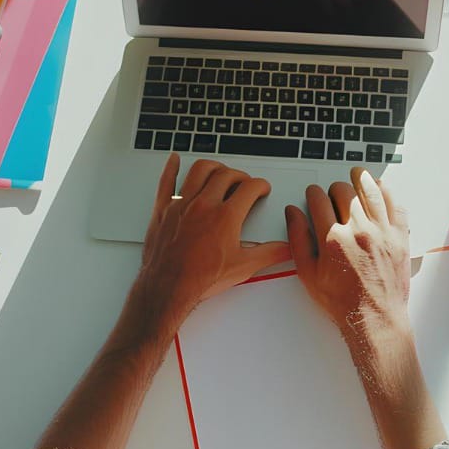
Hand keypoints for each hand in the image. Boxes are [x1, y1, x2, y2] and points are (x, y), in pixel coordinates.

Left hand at [131, 154, 290, 330]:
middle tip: (244, 183)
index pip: (250, 188)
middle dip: (240, 175)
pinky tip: (174, 160)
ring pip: (199, 170)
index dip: (260, 185)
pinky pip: (166, 181)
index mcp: (225, 216)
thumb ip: (269, 254)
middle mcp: (204, 205)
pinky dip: (171, 167)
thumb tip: (285, 249)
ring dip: (213, 167)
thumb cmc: (200, 279)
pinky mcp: (163, 209)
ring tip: (219, 172)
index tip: (261, 189)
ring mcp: (181, 204)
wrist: (167, 288)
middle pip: (226, 175)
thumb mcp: (242, 268)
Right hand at [285, 168, 411, 340]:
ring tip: (357, 175)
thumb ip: (298, 240)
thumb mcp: (308, 275)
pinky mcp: (399, 237)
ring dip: (361, 179)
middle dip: (334, 188)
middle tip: (333, 193)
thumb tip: (293, 214)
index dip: (313, 193)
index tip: (314, 194)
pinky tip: (380, 188)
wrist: (375, 319)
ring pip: (370, 191)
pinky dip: (387, 192)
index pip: (319, 200)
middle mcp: (358, 231)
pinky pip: (395, 204)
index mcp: (333, 239)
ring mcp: (382, 232)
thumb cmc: (342, 302)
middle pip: (343, 191)